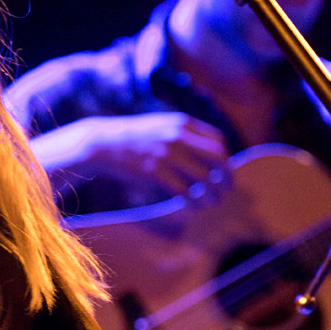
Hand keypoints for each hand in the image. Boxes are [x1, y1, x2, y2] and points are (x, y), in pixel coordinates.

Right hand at [31, 112, 230, 201]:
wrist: (103, 143)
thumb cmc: (133, 138)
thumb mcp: (161, 126)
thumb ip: (182, 135)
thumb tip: (206, 152)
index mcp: (182, 123)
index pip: (218, 141)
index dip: (225, 158)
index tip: (223, 172)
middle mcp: (178, 136)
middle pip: (218, 158)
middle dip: (226, 177)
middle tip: (226, 189)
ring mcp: (166, 154)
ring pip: (205, 177)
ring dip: (213, 193)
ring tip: (212, 202)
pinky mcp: (154, 172)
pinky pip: (185, 190)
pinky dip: (194, 201)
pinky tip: (194, 206)